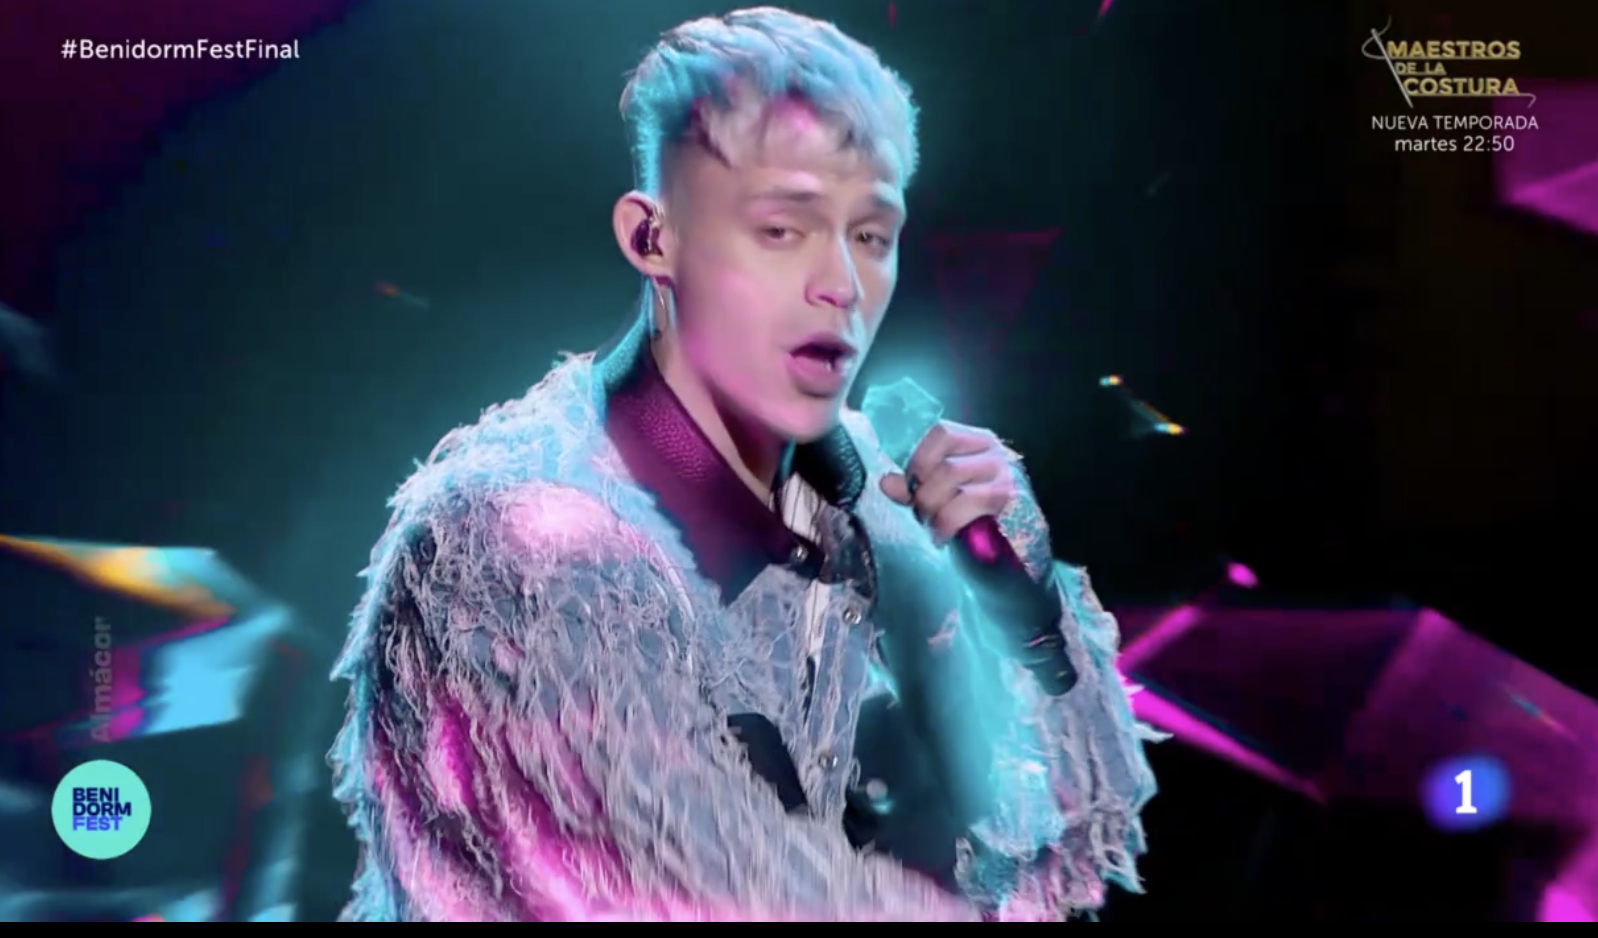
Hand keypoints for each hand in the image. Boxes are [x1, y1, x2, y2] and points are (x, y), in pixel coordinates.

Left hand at [879, 420, 1014, 544]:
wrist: (1019, 543)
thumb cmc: (977, 515)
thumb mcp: (944, 494)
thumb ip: (916, 485)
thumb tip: (886, 483)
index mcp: (976, 442)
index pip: (942, 432)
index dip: (919, 459)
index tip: (911, 487)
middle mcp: (993, 451)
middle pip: (944, 461)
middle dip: (922, 494)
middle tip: (919, 515)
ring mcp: (1005, 473)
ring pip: (952, 475)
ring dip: (933, 507)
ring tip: (930, 526)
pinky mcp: (1010, 497)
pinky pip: (968, 501)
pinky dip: (946, 522)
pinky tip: (941, 535)